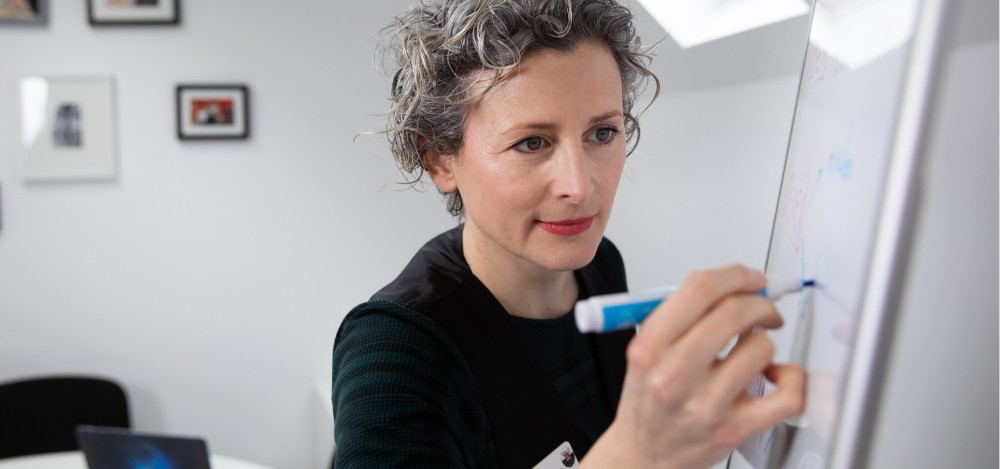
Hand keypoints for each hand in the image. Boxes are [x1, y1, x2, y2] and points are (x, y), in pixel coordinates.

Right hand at [583, 264, 804, 468]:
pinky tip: (777, 375)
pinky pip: (787, 395)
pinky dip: (792, 377)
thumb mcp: (645, 350)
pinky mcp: (734, 429)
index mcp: (649, 347)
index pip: (700, 289)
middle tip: (763, 309)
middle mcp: (673, 375)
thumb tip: (735, 286)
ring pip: (761, 347)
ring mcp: (704, 404)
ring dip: (765, 342)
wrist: (644, 455)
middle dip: (759, 303)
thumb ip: (682, 315)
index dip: (736, 275)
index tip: (752, 279)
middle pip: (734, 312)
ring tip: (752, 351)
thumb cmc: (650, 400)